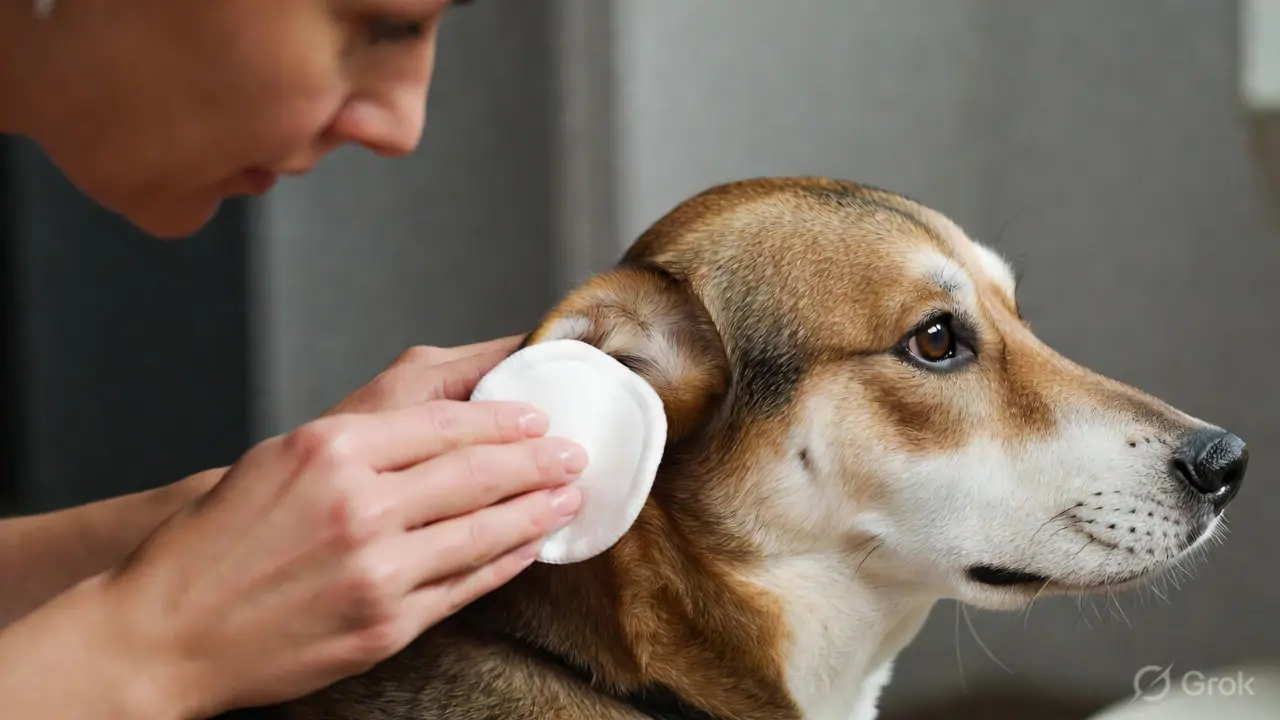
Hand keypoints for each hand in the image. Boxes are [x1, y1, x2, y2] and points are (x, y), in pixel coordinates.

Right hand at [98, 336, 585, 717]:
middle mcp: (360, 506)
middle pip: (478, 472)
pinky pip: (466, 586)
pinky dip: (506, 562)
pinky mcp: (385, 624)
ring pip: (484, 531)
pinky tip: (530, 546)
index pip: (447, 423)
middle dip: (539, 459)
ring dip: (537, 511)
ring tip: (569, 496)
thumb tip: (446, 419)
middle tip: (575, 452)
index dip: (506, 418)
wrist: (168, 631)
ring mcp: (377, 570)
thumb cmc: (220, 538)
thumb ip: (364, 433)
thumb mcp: (282, 455)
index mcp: (332, 450)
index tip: (539, 417)